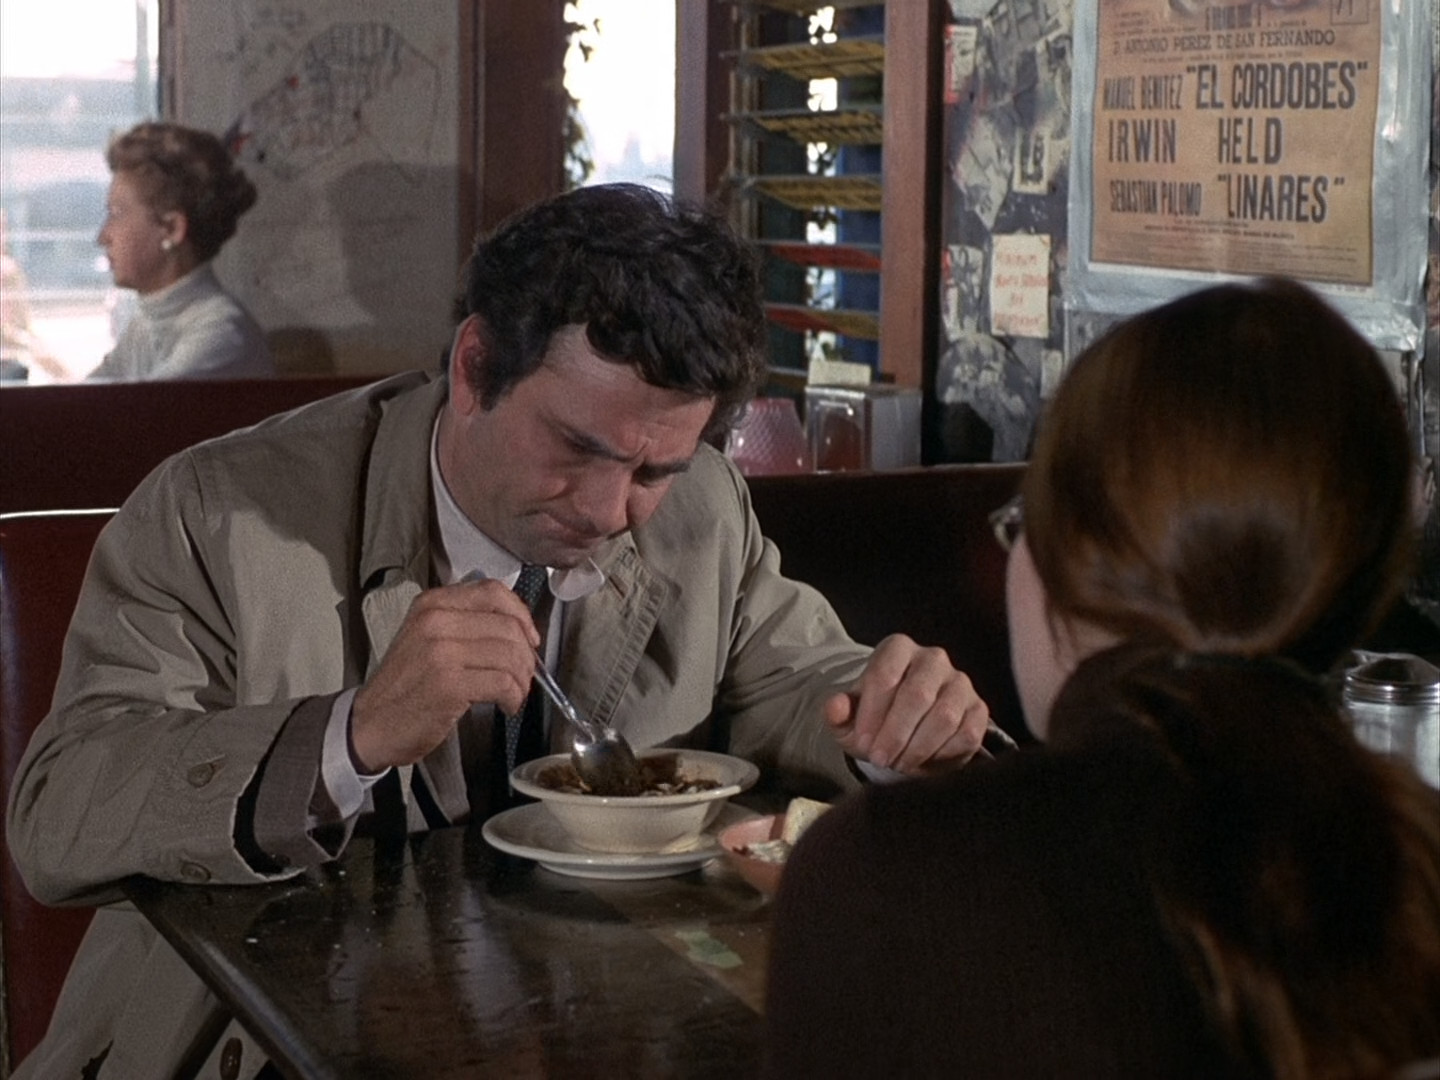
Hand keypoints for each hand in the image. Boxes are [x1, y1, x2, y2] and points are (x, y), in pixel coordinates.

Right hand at [350, 579, 541, 772]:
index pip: (493, 591)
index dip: (521, 614)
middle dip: (526, 656)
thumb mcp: (427, 637)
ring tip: (514, 694)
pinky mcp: (449, 683)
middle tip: (523, 676)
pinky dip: (514, 696)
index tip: (528, 637)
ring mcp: (441, 651)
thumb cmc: (405, 686)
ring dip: (522, 680)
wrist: (371, 724)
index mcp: (432, 604)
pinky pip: (503, 682)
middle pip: (508, 626)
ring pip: (510, 654)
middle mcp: (436, 620)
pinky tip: (507, 705)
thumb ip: (465, 623)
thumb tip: (517, 629)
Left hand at [823, 634, 991, 774]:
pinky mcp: (979, 709)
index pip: (884, 674)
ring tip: (899, 764)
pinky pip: (966, 734)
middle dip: (896, 733)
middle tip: (880, 759)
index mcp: (897, 649)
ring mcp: (960, 682)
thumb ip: (838, 712)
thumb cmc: (875, 720)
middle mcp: (932, 658)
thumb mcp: (849, 719)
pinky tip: (924, 763)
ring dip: (918, 748)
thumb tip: (834, 706)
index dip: (872, 713)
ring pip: (944, 716)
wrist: (908, 733)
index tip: (863, 743)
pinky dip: (943, 755)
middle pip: (917, 695)